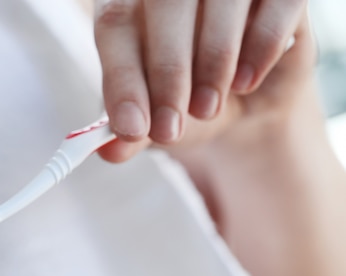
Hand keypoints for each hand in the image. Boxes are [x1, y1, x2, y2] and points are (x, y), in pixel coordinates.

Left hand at [93, 0, 307, 160]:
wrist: (249, 94)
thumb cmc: (189, 94)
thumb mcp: (156, 117)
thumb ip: (130, 129)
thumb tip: (109, 151)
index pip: (116, 21)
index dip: (122, 77)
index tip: (132, 129)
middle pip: (165, 2)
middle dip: (167, 73)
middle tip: (170, 130)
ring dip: (213, 61)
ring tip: (207, 110)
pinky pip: (277, 4)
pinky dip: (260, 48)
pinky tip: (246, 83)